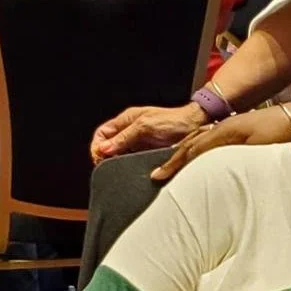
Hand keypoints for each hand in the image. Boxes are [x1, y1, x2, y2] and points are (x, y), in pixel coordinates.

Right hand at [90, 103, 206, 163]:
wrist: (193, 126)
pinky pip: (132, 159)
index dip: (97, 145)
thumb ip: (124, 137)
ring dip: (115, 162)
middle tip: (106, 167)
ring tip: (116, 170)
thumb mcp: (145, 126)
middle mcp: (130, 131)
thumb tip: (104, 148)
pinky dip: (127, 165)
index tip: (99, 157)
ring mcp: (139, 142)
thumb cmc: (172, 121)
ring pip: (119, 154)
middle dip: (104, 155)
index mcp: (126, 120)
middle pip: (108, 144)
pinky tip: (128, 170)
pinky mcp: (147, 152)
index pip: (102, 133)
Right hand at [150, 103, 290, 179]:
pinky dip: (196, 149)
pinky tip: (195, 157)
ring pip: (198, 141)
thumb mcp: (255, 148)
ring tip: (169, 166)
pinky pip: (208, 140)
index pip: (193, 150)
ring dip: (182, 154)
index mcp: (223, 132)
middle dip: (173, 160)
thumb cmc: (279, 135)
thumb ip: (231, 156)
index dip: (176, 164)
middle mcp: (221, 127)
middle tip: (158, 174)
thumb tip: (208, 167)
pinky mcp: (235, 131)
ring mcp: (227, 128)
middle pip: (191, 144)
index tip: (159, 176)